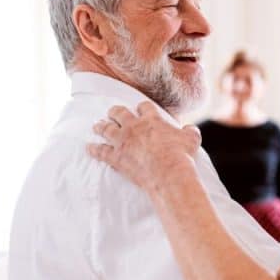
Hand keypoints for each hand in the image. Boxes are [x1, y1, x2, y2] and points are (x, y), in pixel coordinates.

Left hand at [87, 102, 201, 192]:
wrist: (167, 172)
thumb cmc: (181, 155)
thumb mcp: (191, 139)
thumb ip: (190, 131)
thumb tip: (190, 129)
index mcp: (152, 120)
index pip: (144, 107)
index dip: (141, 107)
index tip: (139, 108)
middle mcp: (134, 127)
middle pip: (120, 113)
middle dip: (115, 112)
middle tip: (112, 112)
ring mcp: (123, 141)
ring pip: (107, 129)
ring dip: (101, 126)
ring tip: (96, 125)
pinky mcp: (116, 157)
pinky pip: (101, 151)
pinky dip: (94, 149)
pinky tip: (88, 148)